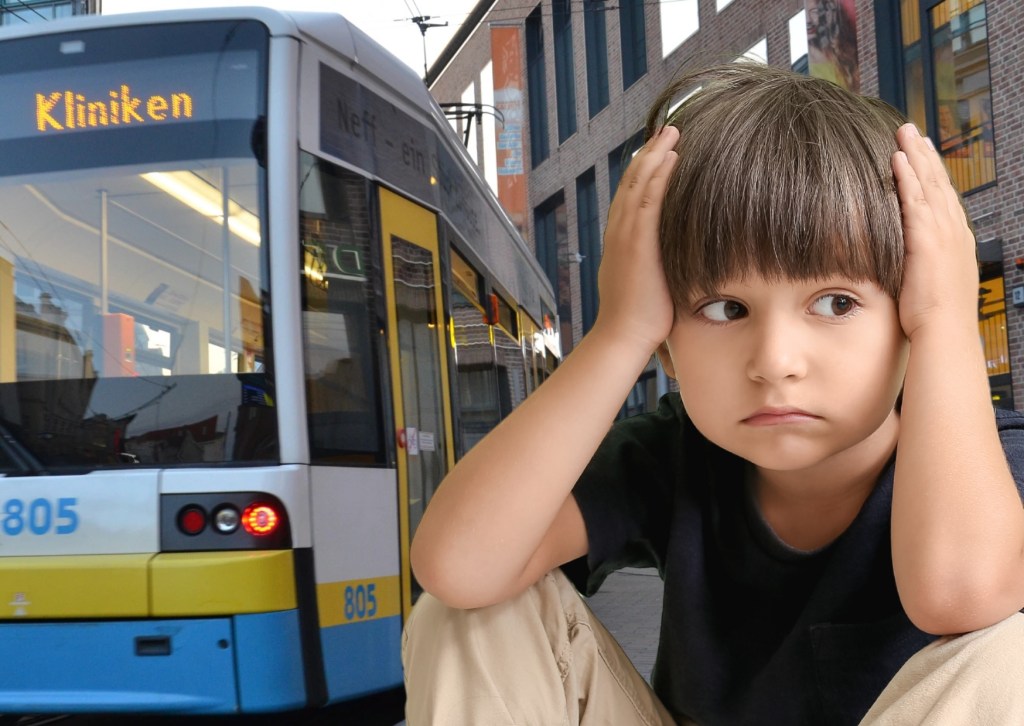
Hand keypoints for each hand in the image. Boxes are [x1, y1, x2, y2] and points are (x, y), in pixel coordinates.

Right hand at [593, 124, 679, 351]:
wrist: (623, 335)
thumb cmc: (639, 319)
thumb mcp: (647, 284)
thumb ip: (658, 265)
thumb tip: (675, 263)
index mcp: (620, 241)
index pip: (630, 197)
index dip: (644, 172)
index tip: (659, 154)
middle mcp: (618, 232)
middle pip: (631, 182)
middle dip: (649, 155)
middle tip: (667, 131)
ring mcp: (625, 235)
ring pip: (638, 184)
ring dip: (655, 156)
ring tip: (671, 134)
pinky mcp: (638, 242)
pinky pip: (648, 200)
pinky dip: (659, 176)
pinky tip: (671, 159)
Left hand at [892, 123, 978, 340]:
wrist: (945, 332)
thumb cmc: (935, 319)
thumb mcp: (931, 284)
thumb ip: (922, 267)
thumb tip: (909, 265)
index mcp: (956, 242)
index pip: (944, 200)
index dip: (933, 175)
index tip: (922, 154)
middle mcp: (954, 232)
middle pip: (939, 184)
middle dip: (925, 156)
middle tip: (913, 131)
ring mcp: (943, 233)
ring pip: (928, 185)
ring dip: (916, 157)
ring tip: (904, 133)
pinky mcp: (927, 239)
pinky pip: (915, 200)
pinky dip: (907, 178)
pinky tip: (897, 159)